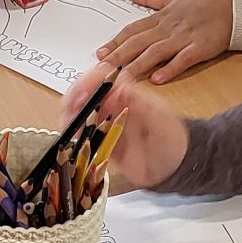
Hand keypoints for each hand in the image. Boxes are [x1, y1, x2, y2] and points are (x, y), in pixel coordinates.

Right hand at [54, 69, 188, 189]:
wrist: (174, 165)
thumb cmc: (172, 139)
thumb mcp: (161, 120)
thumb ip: (142, 106)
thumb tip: (121, 89)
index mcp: (129, 94)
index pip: (105, 77)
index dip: (91, 81)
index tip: (84, 92)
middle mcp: (115, 104)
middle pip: (88, 91)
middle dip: (75, 95)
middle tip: (70, 106)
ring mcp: (107, 121)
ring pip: (81, 109)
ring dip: (70, 112)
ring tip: (67, 120)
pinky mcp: (102, 138)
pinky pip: (82, 131)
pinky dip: (73, 129)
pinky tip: (71, 132)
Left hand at [95, 0, 233, 84]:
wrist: (235, 7)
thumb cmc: (205, 3)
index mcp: (162, 17)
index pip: (132, 31)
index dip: (115, 42)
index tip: (100, 54)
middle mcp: (169, 28)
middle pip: (139, 43)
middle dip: (119, 56)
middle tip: (102, 70)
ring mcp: (184, 38)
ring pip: (156, 52)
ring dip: (138, 65)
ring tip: (122, 78)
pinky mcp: (200, 48)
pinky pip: (183, 59)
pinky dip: (170, 69)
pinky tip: (158, 79)